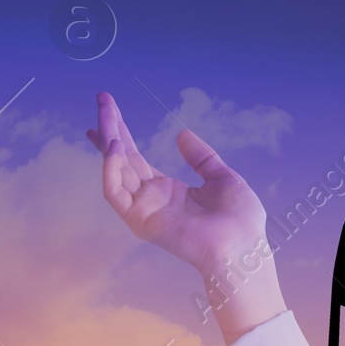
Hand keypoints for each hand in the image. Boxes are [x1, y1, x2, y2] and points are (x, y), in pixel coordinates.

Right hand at [88, 92, 284, 341]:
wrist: (243, 246)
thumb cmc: (239, 220)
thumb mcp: (222, 177)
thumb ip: (201, 157)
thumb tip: (181, 134)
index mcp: (167, 191)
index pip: (135, 158)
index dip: (122, 134)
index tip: (109, 111)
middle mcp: (150, 199)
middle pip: (121, 159)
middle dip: (110, 128)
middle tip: (101, 98)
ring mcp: (143, 210)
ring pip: (115, 170)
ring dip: (107, 141)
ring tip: (105, 114)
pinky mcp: (139, 221)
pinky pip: (115, 192)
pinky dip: (110, 168)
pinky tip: (114, 145)